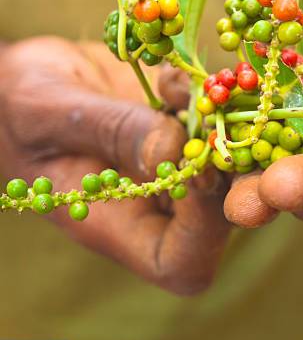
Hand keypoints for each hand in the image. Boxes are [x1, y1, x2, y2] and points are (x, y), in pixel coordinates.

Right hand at [0, 37, 230, 294]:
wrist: (30, 78)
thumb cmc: (17, 105)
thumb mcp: (49, 112)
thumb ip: (110, 132)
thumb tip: (176, 152)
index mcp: (120, 225)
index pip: (183, 261)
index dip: (205, 228)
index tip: (198, 171)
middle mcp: (161, 203)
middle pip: (228, 212)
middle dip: (243, 171)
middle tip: (220, 118)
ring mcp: (181, 167)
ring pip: (238, 164)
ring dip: (228, 123)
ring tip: (176, 87)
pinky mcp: (189, 131)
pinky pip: (227, 122)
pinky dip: (215, 96)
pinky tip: (173, 77)